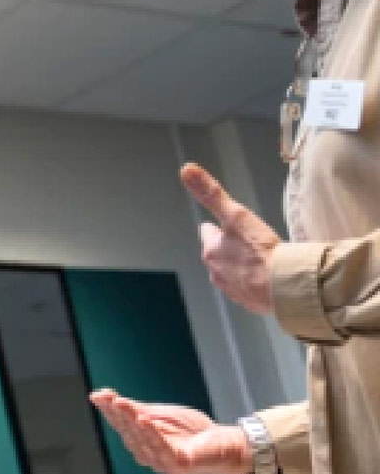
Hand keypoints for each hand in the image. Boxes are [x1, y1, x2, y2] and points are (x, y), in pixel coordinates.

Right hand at [90, 390, 250, 473]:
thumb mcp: (159, 414)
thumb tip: (101, 396)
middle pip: (128, 432)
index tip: (99, 396)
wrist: (223, 443)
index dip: (109, 410)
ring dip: (131, 421)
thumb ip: (133, 407)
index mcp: (139, 441)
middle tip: (110, 398)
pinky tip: (144, 420)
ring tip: (122, 404)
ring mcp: (161, 461)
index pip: (120, 424)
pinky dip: (152, 434)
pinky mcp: (177, 464)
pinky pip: (161, 448)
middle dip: (118, 414)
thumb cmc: (191, 430)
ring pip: (142, 439)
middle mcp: (146, 454)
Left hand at [180, 164, 278, 315]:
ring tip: (261, 261)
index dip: (218, 228)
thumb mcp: (236, 214)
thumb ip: (211, 192)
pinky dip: (257, 284)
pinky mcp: (251, 304)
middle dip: (230, 249)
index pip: (208, 234)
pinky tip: (270, 279)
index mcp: (211, 251)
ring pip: (234, 273)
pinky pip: (251, 290)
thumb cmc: (260, 251)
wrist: (285, 287)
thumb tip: (187, 169)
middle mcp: (216, 272)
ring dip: (244, 267)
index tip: (225, 226)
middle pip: (220, 255)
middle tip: (249, 244)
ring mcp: (233, 290)